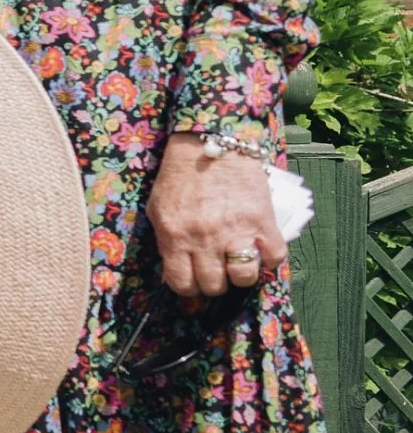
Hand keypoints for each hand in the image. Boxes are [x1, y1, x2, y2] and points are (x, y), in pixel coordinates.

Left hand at [147, 133, 283, 296]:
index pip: (182, 284)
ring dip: (242, 275)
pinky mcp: (263, 220)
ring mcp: (235, 230)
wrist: (209, 143)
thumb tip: (176, 271)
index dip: (189, 289)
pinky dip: (269, 259)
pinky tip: (260, 248)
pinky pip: (274, 257)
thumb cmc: (180, 177)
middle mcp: (204, 238)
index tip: (194, 282)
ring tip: (238, 261)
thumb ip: (166, 241)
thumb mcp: (158, 209)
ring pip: (243, 277)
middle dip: (215, 283)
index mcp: (174, 236)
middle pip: (214, 285)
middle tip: (217, 269)